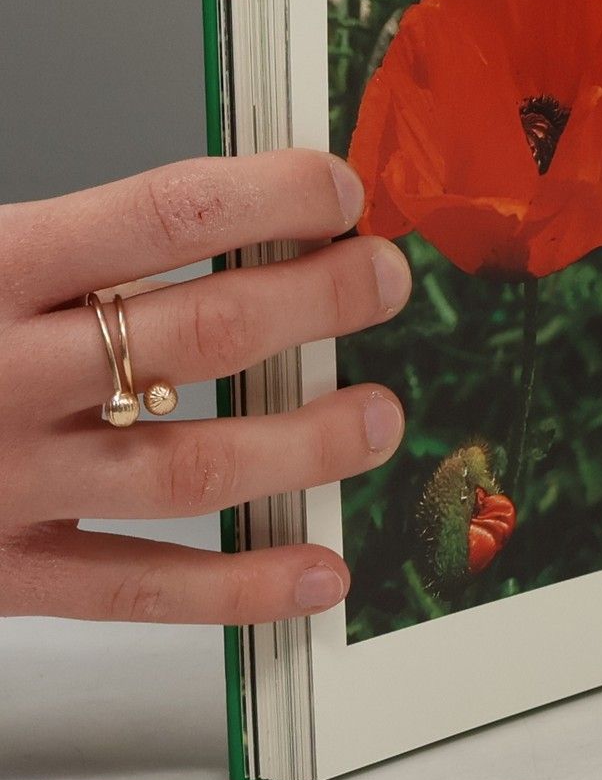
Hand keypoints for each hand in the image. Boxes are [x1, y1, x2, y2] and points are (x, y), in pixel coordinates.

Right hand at [0, 151, 409, 623]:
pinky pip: (134, 589)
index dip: (276, 195)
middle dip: (324, 301)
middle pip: (207, 331)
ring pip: (195, 466)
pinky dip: (238, 588)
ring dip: (310, 443)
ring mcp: (0, 482)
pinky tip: (317, 570)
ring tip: (378, 417)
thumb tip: (224, 206)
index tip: (338, 190)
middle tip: (385, 280)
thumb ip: (70, 237)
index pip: (168, 212)